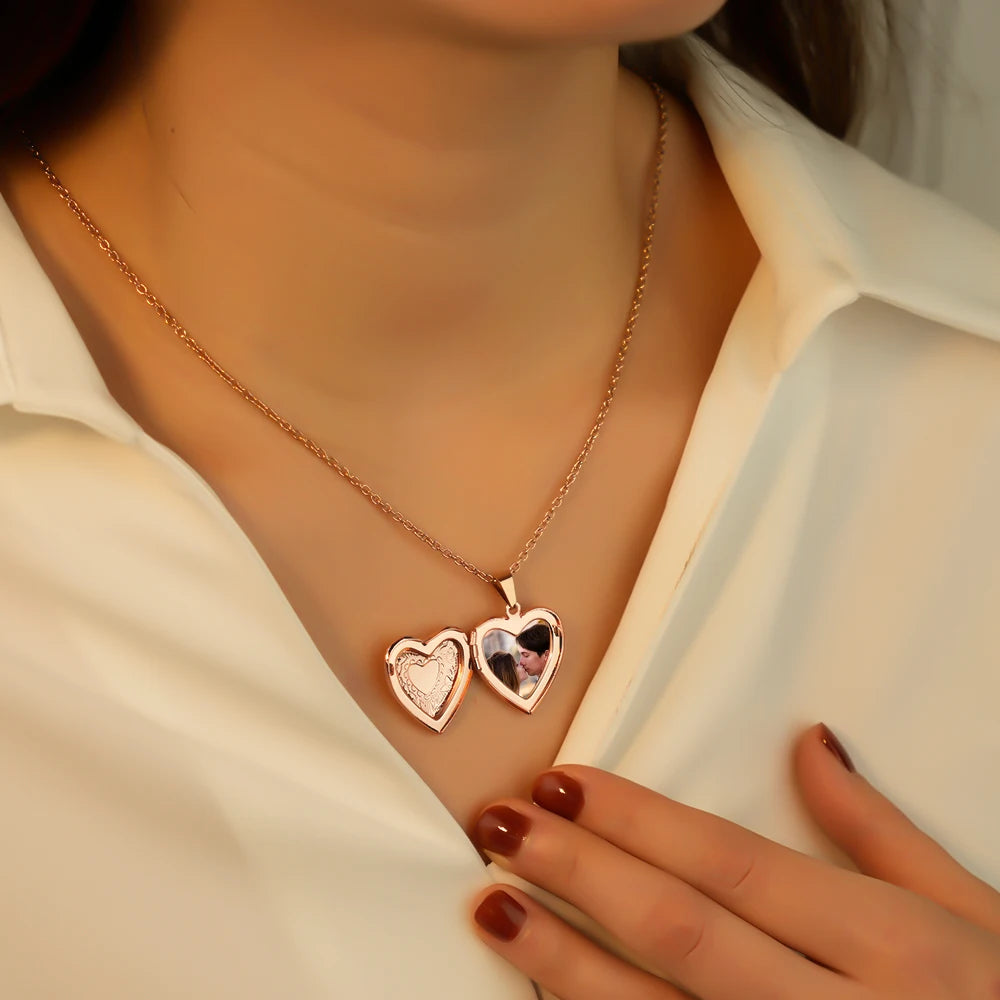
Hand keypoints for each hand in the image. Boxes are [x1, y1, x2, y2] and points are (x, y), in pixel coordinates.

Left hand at [470, 723, 999, 998]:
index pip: (734, 865)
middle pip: (683, 932)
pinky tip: (550, 999)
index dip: (639, 823)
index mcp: (892, 945)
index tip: (562, 784)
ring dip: (567, 965)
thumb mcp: (974, 913)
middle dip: (583, 875)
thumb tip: (809, 743)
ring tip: (495, 911)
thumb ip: (880, 831)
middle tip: (502, 826)